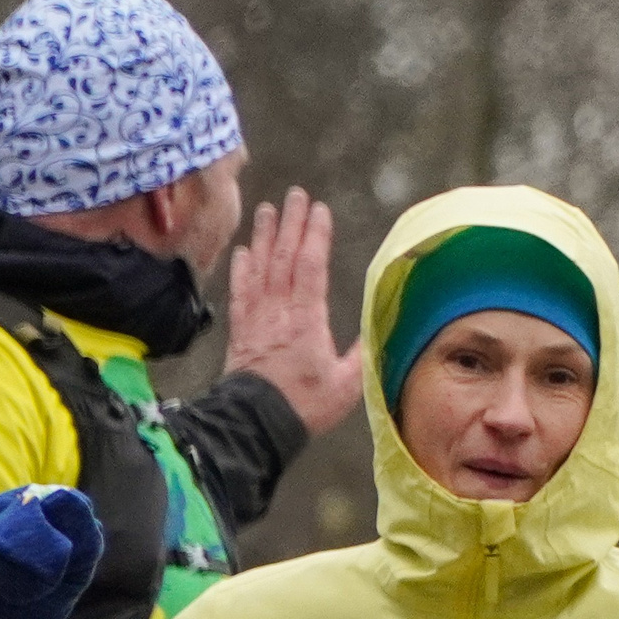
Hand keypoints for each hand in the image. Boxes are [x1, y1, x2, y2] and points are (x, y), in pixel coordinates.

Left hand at [223, 188, 362, 437]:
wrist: (254, 424)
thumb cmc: (305, 406)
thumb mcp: (346, 385)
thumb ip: (361, 354)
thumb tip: (377, 329)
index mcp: (307, 321)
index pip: (311, 267)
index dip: (316, 236)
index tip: (320, 210)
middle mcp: (279, 312)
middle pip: (285, 258)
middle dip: (292, 224)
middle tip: (296, 195)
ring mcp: (256, 318)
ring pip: (261, 267)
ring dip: (265, 236)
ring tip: (268, 209)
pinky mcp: (241, 330)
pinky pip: (241, 291)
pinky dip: (242, 268)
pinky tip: (244, 250)